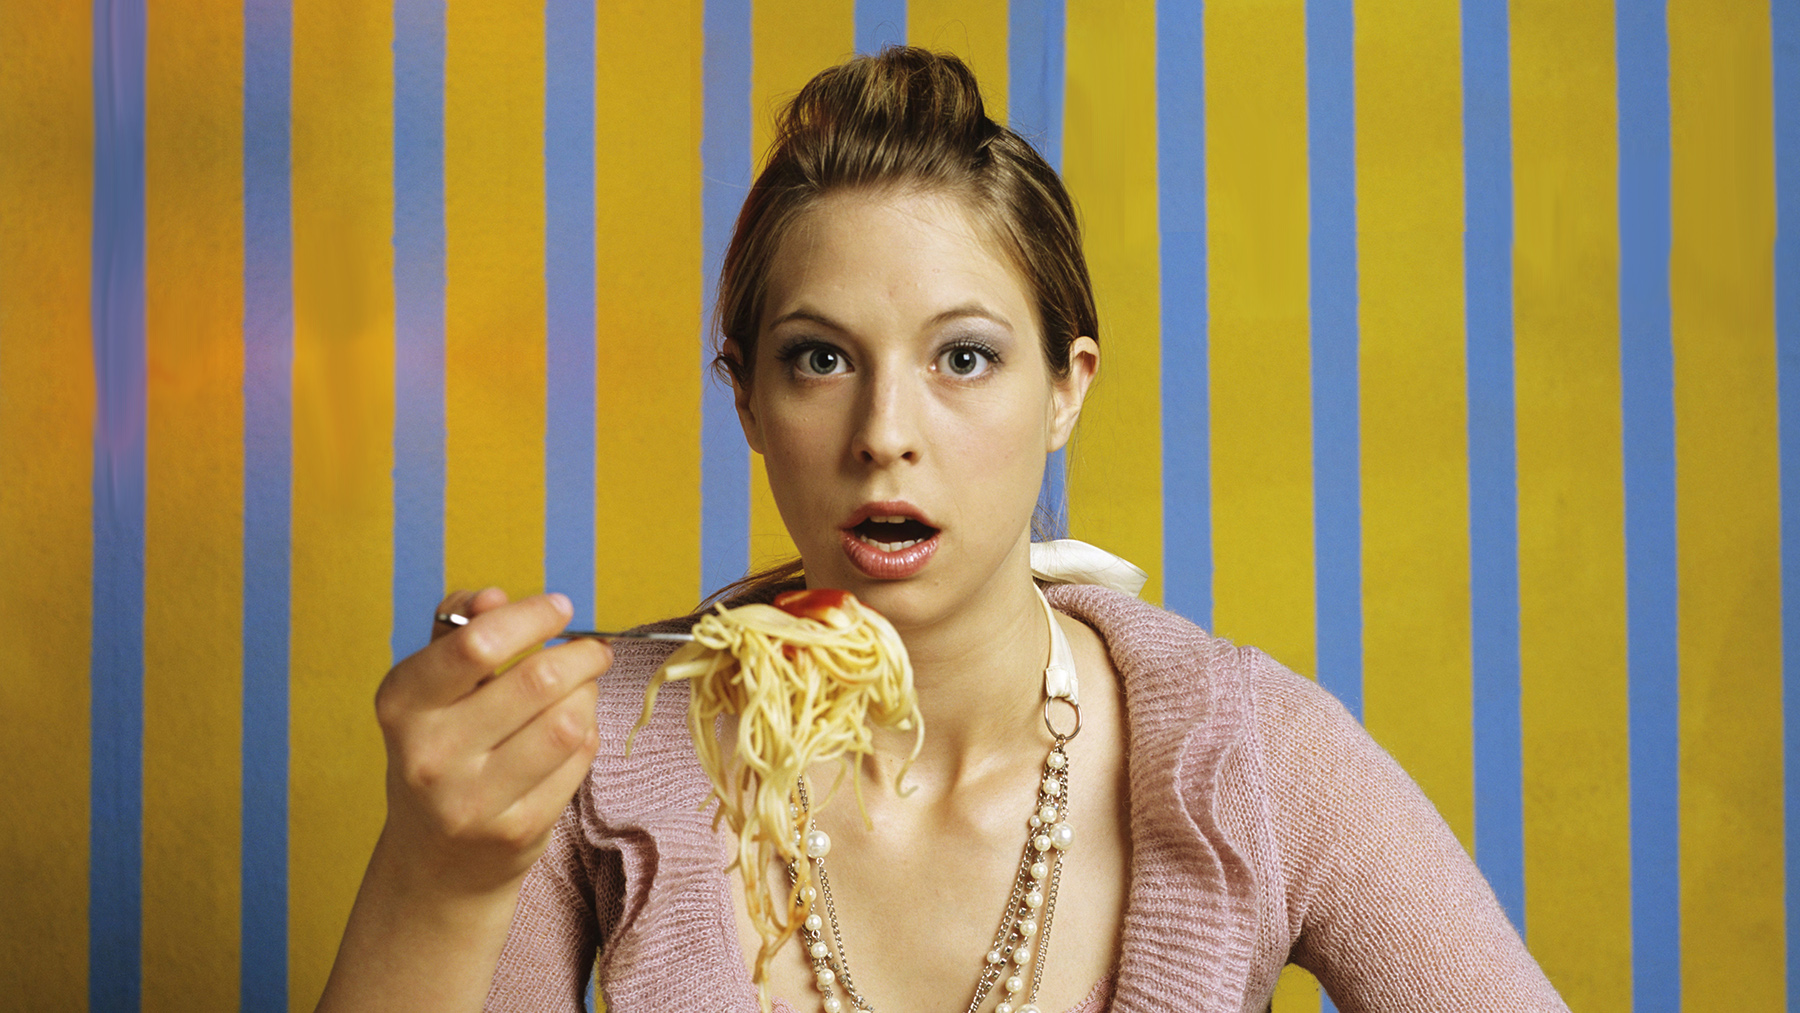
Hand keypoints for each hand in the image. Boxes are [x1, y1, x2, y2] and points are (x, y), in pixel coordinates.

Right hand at [372, 587, 610, 895]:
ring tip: (582, 690)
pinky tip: (572, 733)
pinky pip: (578, 760)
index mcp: (402, 704)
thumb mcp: (429, 690)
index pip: (476, 643)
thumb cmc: (441, 752)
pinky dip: (587, 735)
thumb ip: (458, 631)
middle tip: (593, 649)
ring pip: (567, 722)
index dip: (532, 617)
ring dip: (588, 695)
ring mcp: (473, 800)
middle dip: (580, 654)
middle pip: (536, 680)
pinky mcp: (516, 830)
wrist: (435, 861)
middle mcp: (430, 754)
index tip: (561, 608)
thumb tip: (494, 596)